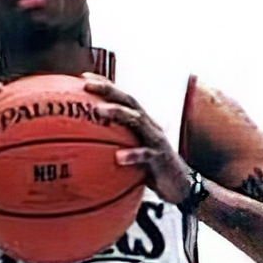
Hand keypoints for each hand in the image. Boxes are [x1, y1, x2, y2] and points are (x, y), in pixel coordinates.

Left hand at [84, 76, 194, 205]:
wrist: (179, 184)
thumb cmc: (151, 167)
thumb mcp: (132, 151)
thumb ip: (115, 143)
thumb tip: (84, 146)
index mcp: (141, 121)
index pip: (122, 97)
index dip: (105, 85)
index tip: (83, 78)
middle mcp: (148, 125)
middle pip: (128, 101)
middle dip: (108, 90)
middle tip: (86, 86)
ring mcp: (155, 140)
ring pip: (136, 120)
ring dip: (117, 112)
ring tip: (98, 111)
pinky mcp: (160, 158)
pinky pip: (145, 154)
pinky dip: (133, 154)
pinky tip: (118, 157)